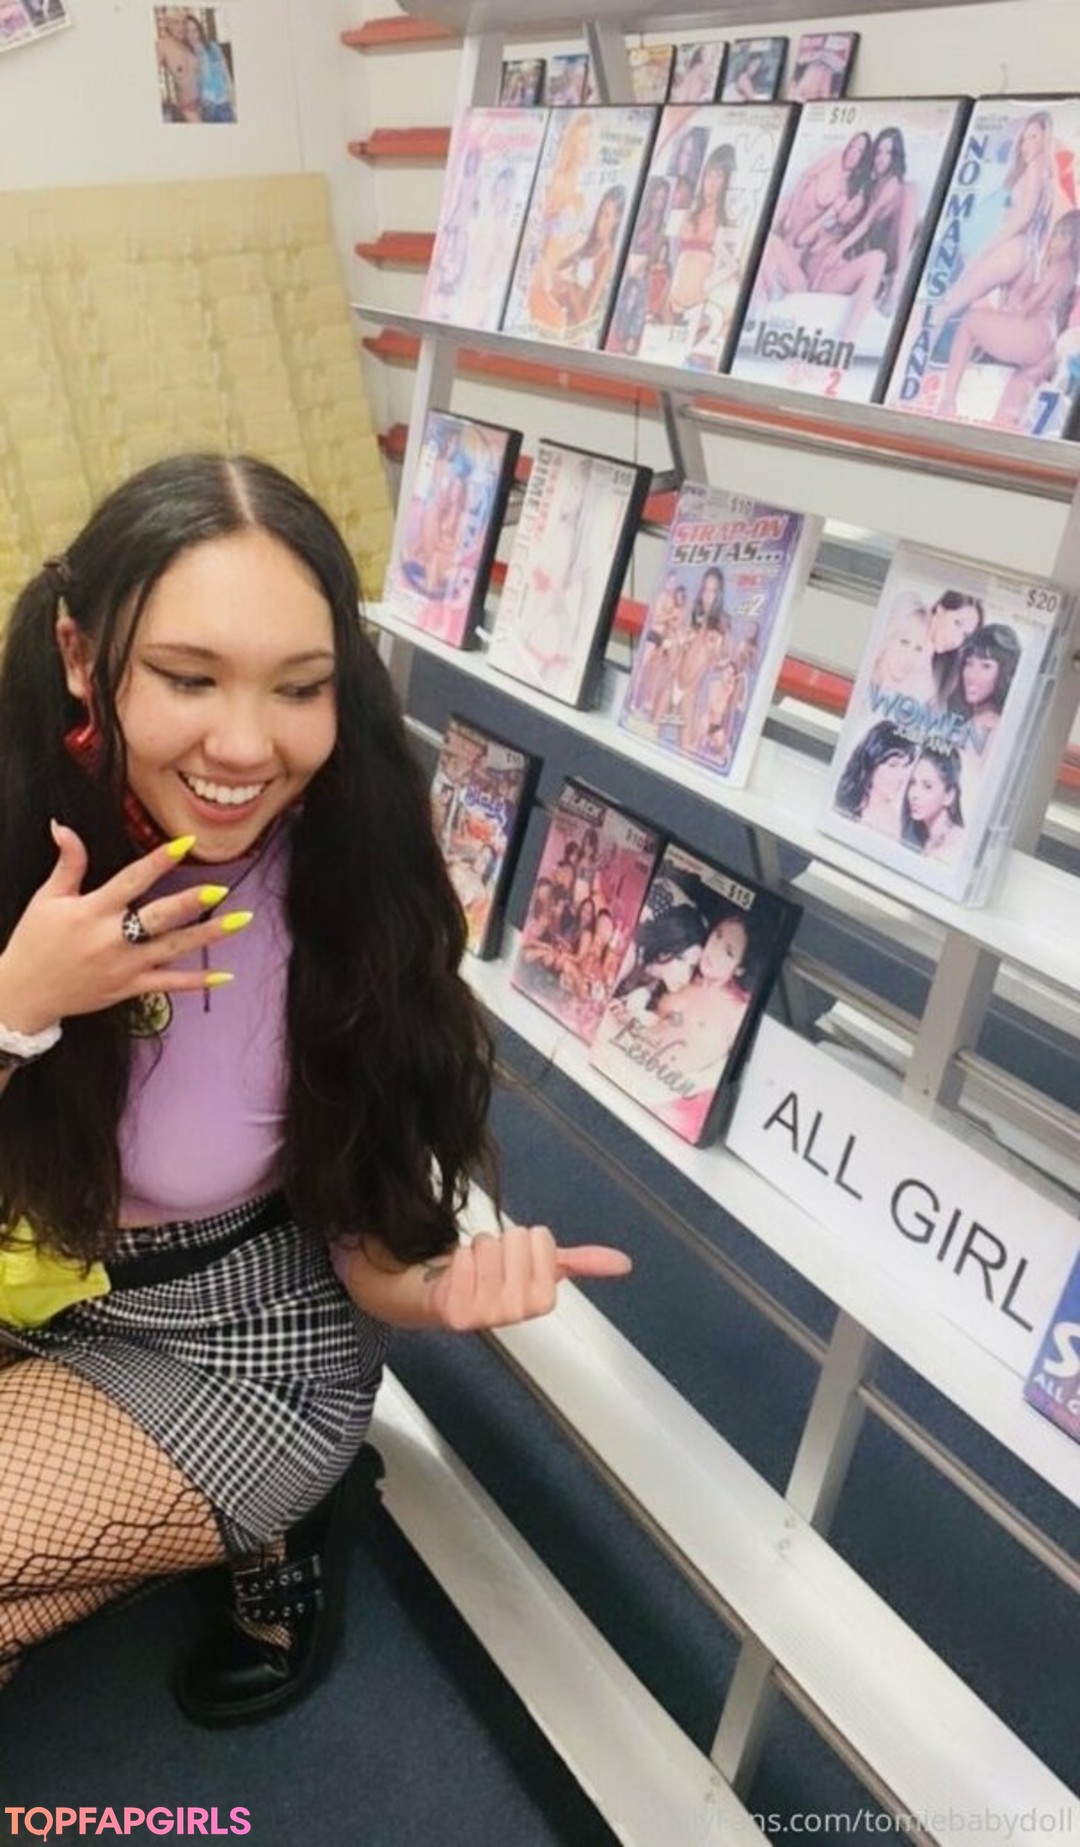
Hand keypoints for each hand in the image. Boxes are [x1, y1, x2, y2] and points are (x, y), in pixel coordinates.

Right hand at [0, 824, 246, 1033]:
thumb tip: (63, 826)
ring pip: (172, 949)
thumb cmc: (35, 941)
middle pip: (157, 917)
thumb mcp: (48, 899)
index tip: (184, 844)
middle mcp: (111, 938)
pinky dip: (197, 981)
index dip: (158, 861)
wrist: (24, 993)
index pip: (131, 880)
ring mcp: (124, 966)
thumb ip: (68, 863)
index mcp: (92, 910)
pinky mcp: (129, 988)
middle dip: (189, 904)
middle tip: (219, 890)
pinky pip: (168, 985)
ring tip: (241, 922)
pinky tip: (226, 974)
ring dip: (207, 936)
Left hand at [427, 1223, 631, 1332]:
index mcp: (544, 1299)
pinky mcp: (457, 1310)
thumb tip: (624, 1263)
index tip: (520, 1261)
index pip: (540, 1236)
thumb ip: (584, 1264)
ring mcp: (487, 1312)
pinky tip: (461, 1277)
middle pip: (514, 1236)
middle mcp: (519, 1310)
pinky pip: (461, 1255)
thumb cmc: (499, 1282)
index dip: (528, 1241)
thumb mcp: (544, 1271)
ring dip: (479, 1250)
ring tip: (478, 1271)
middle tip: (497, 1266)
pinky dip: (458, 1258)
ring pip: (487, 1242)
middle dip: (503, 1243)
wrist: (451, 1299)